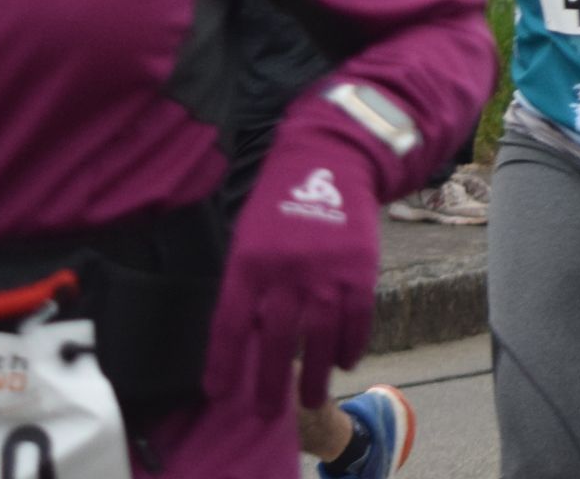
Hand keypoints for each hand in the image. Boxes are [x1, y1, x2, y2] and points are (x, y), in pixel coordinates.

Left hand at [206, 108, 383, 409]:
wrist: (329, 163)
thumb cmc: (280, 207)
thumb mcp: (248, 240)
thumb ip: (247, 287)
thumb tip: (246, 339)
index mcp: (249, 264)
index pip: (230, 325)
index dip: (224, 363)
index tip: (218, 393)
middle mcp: (287, 272)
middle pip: (277, 340)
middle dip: (272, 383)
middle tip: (268, 415)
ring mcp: (327, 273)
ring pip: (320, 337)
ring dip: (318, 374)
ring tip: (313, 402)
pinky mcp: (360, 269)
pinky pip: (358, 318)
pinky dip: (353, 344)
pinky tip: (347, 362)